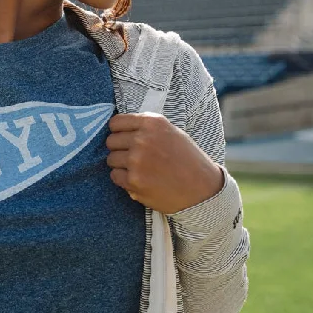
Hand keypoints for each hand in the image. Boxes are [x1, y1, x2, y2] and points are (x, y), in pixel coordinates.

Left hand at [105, 112, 223, 214]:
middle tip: (134, 157)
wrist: (202, 189)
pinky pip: (114, 176)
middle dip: (119, 149)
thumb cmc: (187, 160)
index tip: (124, 139)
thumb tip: (119, 129)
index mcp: (152, 123)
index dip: (118, 132)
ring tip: (139, 169)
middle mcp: (143, 139)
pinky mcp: (134, 180)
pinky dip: (123, 179)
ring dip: (121, 165)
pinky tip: (139, 180)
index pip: (116, 122)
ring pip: (111, 159)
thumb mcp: (171, 133)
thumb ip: (147, 128)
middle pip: (111, 141)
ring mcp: (136, 160)